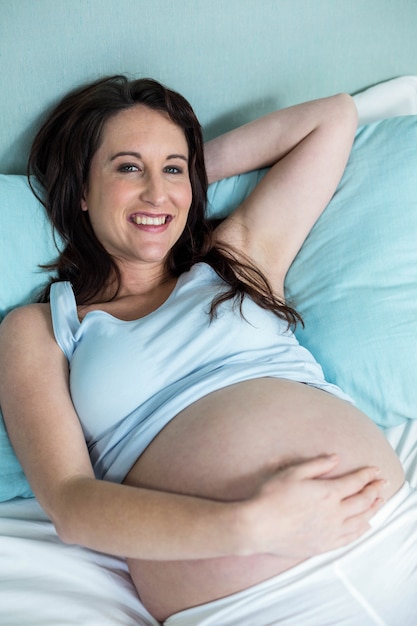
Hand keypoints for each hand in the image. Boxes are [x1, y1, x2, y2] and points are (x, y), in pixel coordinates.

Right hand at [245, 454, 384, 558]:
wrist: (257, 526)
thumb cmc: (271, 496)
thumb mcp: (292, 472)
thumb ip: (316, 464)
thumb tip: (335, 458)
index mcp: (327, 493)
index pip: (355, 482)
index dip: (367, 475)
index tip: (375, 470)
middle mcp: (334, 513)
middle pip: (363, 501)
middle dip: (375, 491)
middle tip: (383, 484)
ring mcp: (330, 531)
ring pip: (360, 521)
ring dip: (373, 510)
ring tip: (379, 502)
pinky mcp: (323, 545)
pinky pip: (349, 538)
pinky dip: (361, 530)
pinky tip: (364, 526)